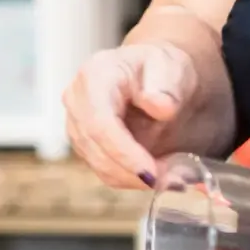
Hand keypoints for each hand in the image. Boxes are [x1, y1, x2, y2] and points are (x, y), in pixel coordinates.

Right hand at [62, 42, 198, 188]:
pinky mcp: (85, 144)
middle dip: (131, 171)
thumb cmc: (161, 70)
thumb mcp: (172, 69)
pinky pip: (104, 171)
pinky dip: (131, 179)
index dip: (122, 151)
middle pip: (94, 147)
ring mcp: (77, 123)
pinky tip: (157, 174)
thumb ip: (167, 87)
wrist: (156, 78)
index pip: (99, 121)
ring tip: (171, 176)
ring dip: (134, 178)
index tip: (151, 172)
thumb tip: (160, 108)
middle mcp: (77, 99)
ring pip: (98, 164)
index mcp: (95, 75)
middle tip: (171, 179)